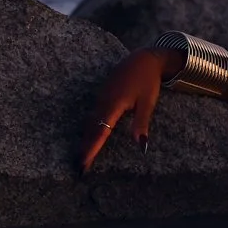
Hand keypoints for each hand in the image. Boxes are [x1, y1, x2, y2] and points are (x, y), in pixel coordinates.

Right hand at [79, 48, 173, 172]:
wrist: (144, 58)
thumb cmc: (148, 80)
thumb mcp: (148, 102)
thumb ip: (141, 124)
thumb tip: (141, 145)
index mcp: (114, 104)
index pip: (100, 132)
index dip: (91, 149)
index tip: (83, 164)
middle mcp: (103, 101)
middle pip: (91, 129)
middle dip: (84, 149)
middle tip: (78, 168)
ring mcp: (100, 97)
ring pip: (90, 122)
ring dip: (85, 140)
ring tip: (81, 157)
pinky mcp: (101, 95)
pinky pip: (93, 115)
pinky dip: (89, 129)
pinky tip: (88, 138)